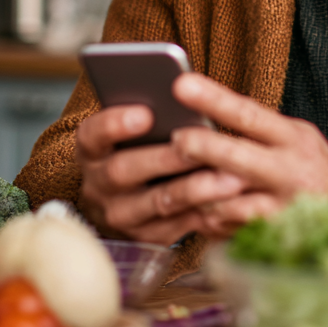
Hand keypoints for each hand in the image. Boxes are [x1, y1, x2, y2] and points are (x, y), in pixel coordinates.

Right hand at [75, 105, 247, 244]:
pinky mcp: (148, 236)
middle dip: (166, 158)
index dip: (116, 124)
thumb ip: (152, 111)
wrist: (131, 194)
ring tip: (232, 178)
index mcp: (92, 149)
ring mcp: (121, 214)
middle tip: (201, 143)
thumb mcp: (136, 125)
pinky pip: (179, 226)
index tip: (146, 113)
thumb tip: (184, 90)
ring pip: (158, 202)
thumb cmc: (143, 143)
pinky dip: (207, 212)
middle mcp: (99, 184)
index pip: (94, 134)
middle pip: (125, 171)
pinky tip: (234, 202)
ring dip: (197, 189)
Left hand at [170, 72, 327, 237]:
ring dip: (195, 189)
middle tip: (176, 139)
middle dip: (202, 147)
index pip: (249, 115)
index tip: (182, 84)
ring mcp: (280, 210)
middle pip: (236, 157)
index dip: (214, 100)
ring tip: (175, 179)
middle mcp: (290, 173)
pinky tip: (194, 209)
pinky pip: (226, 228)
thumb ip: (258, 128)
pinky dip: (206, 217)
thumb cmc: (306, 168)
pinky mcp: (270, 240)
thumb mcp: (294, 137)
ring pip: (225, 200)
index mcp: (294, 139)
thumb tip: (204, 107)